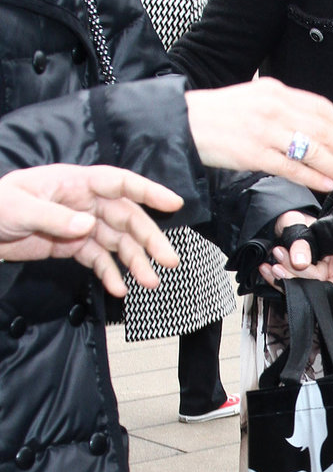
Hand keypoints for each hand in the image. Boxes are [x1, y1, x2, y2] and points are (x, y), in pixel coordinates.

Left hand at [0, 164, 182, 296]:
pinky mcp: (72, 245)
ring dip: (134, 261)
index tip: (173, 203)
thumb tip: (89, 225)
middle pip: (125, 218)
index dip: (147, 191)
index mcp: (74, 183)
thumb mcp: (20, 208)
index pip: (118, 183)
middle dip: (148, 239)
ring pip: (116, 242)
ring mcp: (80, 224)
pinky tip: (118, 289)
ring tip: (149, 282)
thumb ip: (54, 217)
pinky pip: (98, 259)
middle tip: (168, 261)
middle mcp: (84, 202)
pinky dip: (110, 273)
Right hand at [184, 77, 332, 192]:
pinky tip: (325, 184)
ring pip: (309, 149)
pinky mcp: (253, 154)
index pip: (319, 106)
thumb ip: (282, 106)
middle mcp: (273, 108)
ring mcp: (263, 131)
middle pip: (320, 129)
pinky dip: (312, 177)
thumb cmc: (218, 113)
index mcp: (275, 91)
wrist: (185, 122)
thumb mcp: (253, 97)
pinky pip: (290, 167)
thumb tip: (311, 121)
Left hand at [258, 210, 332, 292]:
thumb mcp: (296, 221)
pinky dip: (275, 280)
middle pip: (317, 285)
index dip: (320, 279)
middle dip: (296, 273)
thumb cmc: (294, 219)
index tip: (299, 264)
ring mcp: (311, 276)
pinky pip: (288, 288)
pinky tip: (267, 269)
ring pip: (301, 289)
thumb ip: (300, 240)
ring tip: (273, 263)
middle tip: (280, 253)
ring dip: (284, 278)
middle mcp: (327, 268)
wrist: (279, 222)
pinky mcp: (296, 280)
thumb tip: (300, 262)